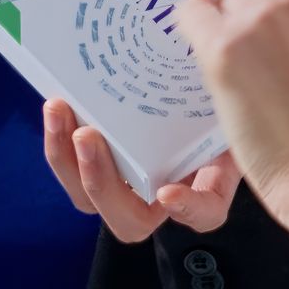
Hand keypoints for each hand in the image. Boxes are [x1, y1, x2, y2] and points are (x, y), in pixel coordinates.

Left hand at [40, 100, 238, 241]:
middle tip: (87, 136)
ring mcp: (124, 186)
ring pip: (88, 198)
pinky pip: (70, 167)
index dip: (189, 208)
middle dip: (101, 181)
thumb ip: (229, 104)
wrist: (189, 94)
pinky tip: (56, 106)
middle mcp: (160, 198)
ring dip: (66, 160)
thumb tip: (216, 68)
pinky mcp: (95, 163)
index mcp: (205, 187)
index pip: (204, 213)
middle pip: (129, 219)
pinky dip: (59, 139)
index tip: (170, 192)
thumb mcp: (231, 104)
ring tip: (58, 112)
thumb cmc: (218, 104)